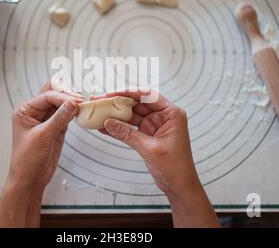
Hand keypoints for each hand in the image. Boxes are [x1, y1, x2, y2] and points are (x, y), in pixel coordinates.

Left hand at [0, 81, 81, 227]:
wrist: (30, 179)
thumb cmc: (27, 160)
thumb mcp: (42, 137)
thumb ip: (58, 119)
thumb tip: (72, 103)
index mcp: (25, 110)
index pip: (47, 96)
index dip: (62, 97)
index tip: (76, 101)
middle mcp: (35, 112)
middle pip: (53, 94)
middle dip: (67, 94)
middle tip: (81, 99)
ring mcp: (46, 119)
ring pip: (61, 103)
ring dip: (72, 102)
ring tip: (83, 104)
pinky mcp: (56, 127)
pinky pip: (66, 114)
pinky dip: (74, 111)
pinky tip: (81, 111)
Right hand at [93, 90, 219, 226]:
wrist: (179, 186)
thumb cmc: (176, 167)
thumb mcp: (150, 148)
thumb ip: (128, 134)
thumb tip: (109, 123)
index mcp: (172, 113)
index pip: (148, 95)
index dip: (129, 93)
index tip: (113, 94)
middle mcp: (163, 117)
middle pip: (138, 103)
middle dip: (119, 102)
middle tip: (101, 101)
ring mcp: (154, 126)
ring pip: (132, 115)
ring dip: (116, 115)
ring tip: (99, 112)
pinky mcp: (147, 135)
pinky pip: (130, 128)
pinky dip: (118, 128)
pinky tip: (104, 127)